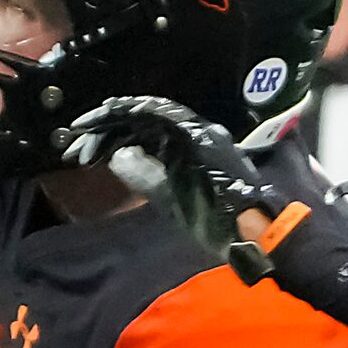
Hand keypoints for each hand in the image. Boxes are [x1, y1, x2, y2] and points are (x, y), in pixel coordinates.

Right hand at [60, 97, 286, 271]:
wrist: (266, 236)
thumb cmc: (222, 219)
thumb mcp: (176, 201)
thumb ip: (146, 175)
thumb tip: (120, 155)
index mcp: (193, 133)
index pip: (145, 111)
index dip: (110, 116)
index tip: (84, 127)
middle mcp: (201, 130)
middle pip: (148, 118)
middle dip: (111, 130)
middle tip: (81, 149)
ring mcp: (207, 143)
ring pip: (156, 130)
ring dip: (124, 139)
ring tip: (95, 156)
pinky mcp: (208, 159)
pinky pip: (168, 142)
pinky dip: (142, 148)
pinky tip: (126, 159)